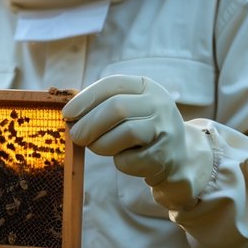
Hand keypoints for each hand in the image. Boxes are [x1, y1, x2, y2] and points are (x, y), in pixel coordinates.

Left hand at [63, 74, 214, 207]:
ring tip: (96, 148)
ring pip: (126, 132)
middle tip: (76, 136)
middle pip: (117, 108)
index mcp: (147, 86)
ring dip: (101, 144)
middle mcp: (160, 103)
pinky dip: (120, 162)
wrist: (180, 158)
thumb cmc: (143, 131)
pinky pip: (132, 160)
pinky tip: (123, 159)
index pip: (112, 85)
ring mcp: (166, 129)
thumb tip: (68, 114)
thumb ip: (102, 106)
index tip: (67, 114)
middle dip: (89, 124)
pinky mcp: (166, 156)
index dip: (86, 99)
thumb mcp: (130, 109)